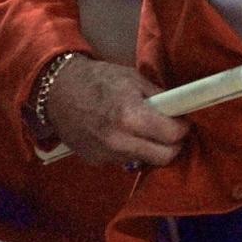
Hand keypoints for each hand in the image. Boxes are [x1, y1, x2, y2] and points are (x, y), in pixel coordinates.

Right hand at [44, 55, 188, 165]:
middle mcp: (119, 141)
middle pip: (164, 157)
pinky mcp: (96, 162)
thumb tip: (180, 109)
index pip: (172, 136)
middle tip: (170, 130)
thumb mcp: (134, 79)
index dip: (182, 127)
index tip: (182, 120)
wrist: (58, 92)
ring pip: (145, 161)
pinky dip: (131, 150)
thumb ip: (159, 97)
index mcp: (131, 116)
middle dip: (173, 144)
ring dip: (151, 149)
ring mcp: (106, 155)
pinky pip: (125, 160)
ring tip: (144, 129)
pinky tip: (122, 133)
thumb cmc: (99, 79)